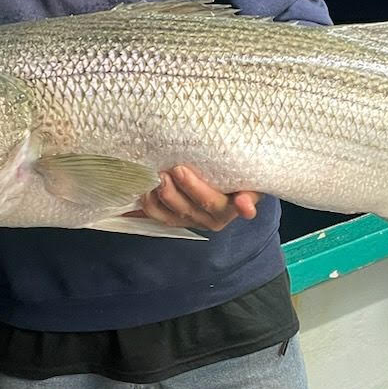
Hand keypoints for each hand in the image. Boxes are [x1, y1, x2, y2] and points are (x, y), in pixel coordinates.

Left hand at [136, 165, 259, 232]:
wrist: (240, 183)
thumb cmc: (244, 177)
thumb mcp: (253, 182)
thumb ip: (250, 194)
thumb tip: (246, 208)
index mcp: (229, 209)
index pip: (210, 201)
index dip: (194, 188)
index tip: (180, 170)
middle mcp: (209, 219)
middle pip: (185, 208)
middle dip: (170, 189)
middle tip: (162, 168)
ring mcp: (190, 220)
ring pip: (168, 215)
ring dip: (156, 198)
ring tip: (150, 177)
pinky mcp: (175, 218)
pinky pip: (157, 216)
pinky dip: (144, 207)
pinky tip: (135, 197)